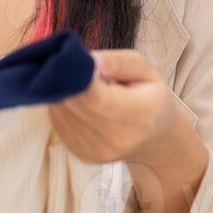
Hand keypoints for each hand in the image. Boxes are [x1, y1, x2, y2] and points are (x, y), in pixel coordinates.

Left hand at [47, 49, 206, 182]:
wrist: (154, 139)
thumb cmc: (150, 97)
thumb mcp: (145, 71)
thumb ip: (119, 62)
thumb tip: (90, 60)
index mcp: (139, 115)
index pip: (94, 97)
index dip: (76, 75)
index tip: (74, 58)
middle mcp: (116, 139)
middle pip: (73, 103)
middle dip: (68, 79)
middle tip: (79, 66)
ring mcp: (97, 150)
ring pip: (60, 111)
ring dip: (63, 92)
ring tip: (85, 87)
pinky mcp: (82, 154)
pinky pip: (58, 122)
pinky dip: (62, 107)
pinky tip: (80, 102)